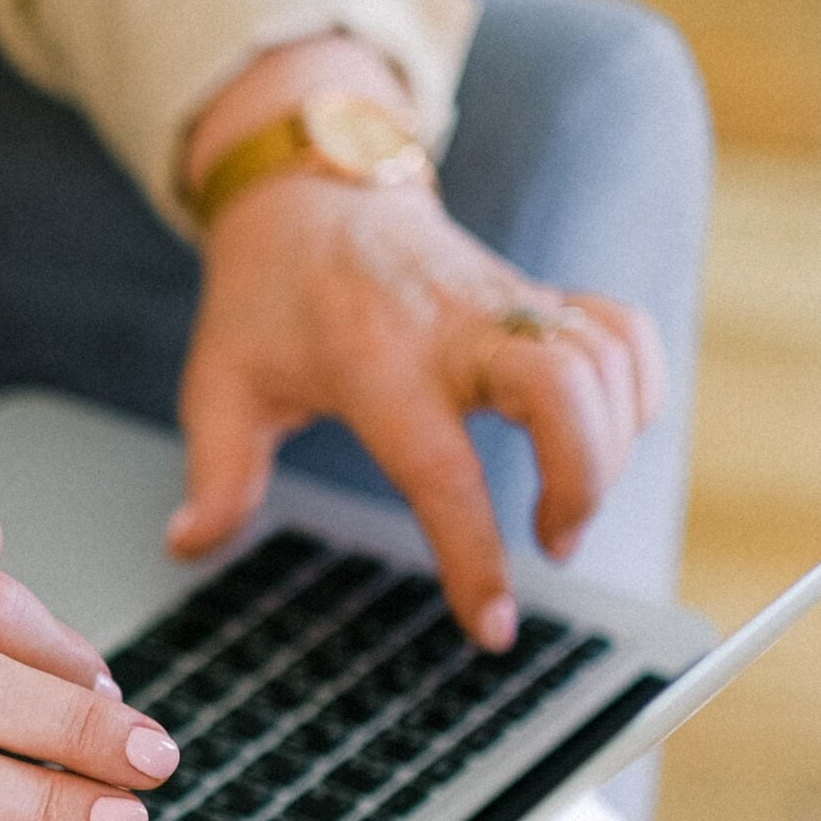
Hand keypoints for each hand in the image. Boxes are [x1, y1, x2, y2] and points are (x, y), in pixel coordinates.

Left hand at [170, 40, 664, 649]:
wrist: (310, 192)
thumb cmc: (263, 299)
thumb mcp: (218, 385)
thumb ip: (216, 475)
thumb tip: (186, 546)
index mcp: (372, 364)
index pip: (441, 471)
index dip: (475, 556)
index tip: (495, 628)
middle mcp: (454, 328)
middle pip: (563, 391)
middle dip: (582, 481)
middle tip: (555, 542)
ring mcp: (504, 304)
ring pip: (603, 362)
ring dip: (611, 447)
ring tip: (566, 512)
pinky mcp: (537, 293)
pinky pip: (618, 331)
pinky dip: (634, 385)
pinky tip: (604, 435)